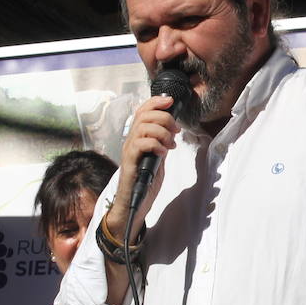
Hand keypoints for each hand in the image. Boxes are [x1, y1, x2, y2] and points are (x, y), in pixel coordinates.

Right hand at [107, 94, 179, 234]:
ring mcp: (129, 150)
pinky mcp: (129, 162)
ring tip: (170, 145)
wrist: (135, 203)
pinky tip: (163, 153)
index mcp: (137, 137)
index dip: (156, 102)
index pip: (142, 111)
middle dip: (164, 118)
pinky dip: (156, 144)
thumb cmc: (145, 181)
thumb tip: (172, 129)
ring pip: (143, 127)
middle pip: (144, 115)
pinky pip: (141, 144)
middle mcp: (130, 140)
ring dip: (162, 132)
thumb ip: (162, 142)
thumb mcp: (158, 157)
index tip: (171, 101)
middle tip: (176, 130)